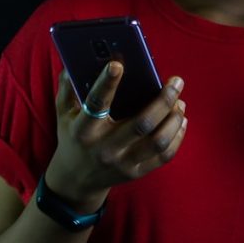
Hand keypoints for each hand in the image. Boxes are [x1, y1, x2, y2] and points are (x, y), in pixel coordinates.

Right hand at [46, 63, 186, 208]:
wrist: (76, 180)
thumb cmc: (73, 137)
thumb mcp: (63, 113)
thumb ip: (68, 87)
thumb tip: (74, 62)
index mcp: (84, 130)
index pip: (96, 104)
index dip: (106, 84)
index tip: (118, 64)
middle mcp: (105, 148)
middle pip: (141, 124)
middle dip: (163, 100)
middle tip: (176, 81)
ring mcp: (123, 163)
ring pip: (158, 141)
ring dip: (174, 118)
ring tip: (180, 101)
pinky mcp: (137, 172)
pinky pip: (164, 155)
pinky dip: (177, 136)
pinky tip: (180, 119)